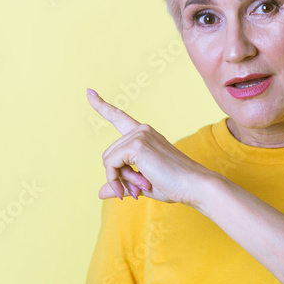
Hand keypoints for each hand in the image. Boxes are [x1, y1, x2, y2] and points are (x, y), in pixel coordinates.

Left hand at [86, 88, 215, 205]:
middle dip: (118, 176)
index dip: (102, 106)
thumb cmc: (174, 185)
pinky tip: (136, 187)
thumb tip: (101, 192)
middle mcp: (142, 130)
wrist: (195, 186)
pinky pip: (111, 164)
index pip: (118, 117)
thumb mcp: (142, 184)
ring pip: (109, 160)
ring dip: (120, 179)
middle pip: (109, 154)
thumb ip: (122, 184)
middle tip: (138, 190)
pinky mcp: (137, 145)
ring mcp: (140, 135)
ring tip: (142, 188)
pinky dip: (117, 179)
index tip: (88, 92)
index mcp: (145, 135)